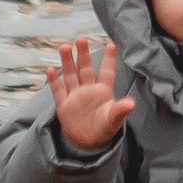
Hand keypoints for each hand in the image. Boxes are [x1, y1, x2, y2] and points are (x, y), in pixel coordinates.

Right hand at [47, 36, 133, 151]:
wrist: (88, 143)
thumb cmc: (104, 129)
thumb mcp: (113, 121)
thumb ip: (120, 111)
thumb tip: (131, 104)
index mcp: (103, 91)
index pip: (106, 72)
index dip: (109, 59)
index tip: (111, 44)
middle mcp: (89, 90)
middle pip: (85, 69)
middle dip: (83, 54)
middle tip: (81, 39)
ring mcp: (75, 96)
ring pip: (71, 75)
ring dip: (68, 62)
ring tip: (65, 47)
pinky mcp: (64, 105)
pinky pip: (58, 90)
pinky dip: (54, 81)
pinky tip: (51, 69)